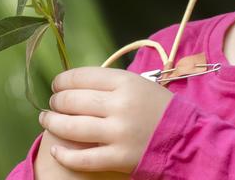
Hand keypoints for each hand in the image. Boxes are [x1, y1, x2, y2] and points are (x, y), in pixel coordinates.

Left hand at [39, 66, 174, 173]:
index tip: (57, 84)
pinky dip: (64, 154)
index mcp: (126, 82)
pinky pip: (82, 158)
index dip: (63, 80)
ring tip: (46, 120)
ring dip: (53, 123)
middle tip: (52, 103)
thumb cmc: (162, 109)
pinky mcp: (119, 158)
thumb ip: (112, 84)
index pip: (82, 76)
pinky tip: (55, 149)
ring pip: (72, 127)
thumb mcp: (141, 85)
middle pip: (73, 100)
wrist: (187, 138)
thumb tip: (78, 84)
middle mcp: (120, 105)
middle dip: (57, 101)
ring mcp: (118, 133)